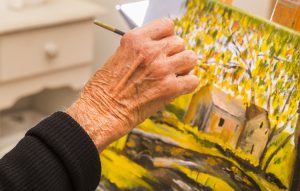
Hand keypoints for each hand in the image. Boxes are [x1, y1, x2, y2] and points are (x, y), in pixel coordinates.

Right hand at [67, 18, 198, 150]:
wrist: (100, 112)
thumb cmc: (105, 89)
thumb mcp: (119, 57)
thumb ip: (142, 49)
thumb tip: (163, 49)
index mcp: (135, 39)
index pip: (167, 25)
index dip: (168, 37)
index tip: (165, 47)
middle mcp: (149, 50)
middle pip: (180, 42)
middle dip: (175, 54)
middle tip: (166, 67)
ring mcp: (161, 68)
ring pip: (190, 58)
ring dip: (184, 67)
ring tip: (173, 76)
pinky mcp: (169, 88)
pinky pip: (193, 80)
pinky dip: (187, 85)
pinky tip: (176, 89)